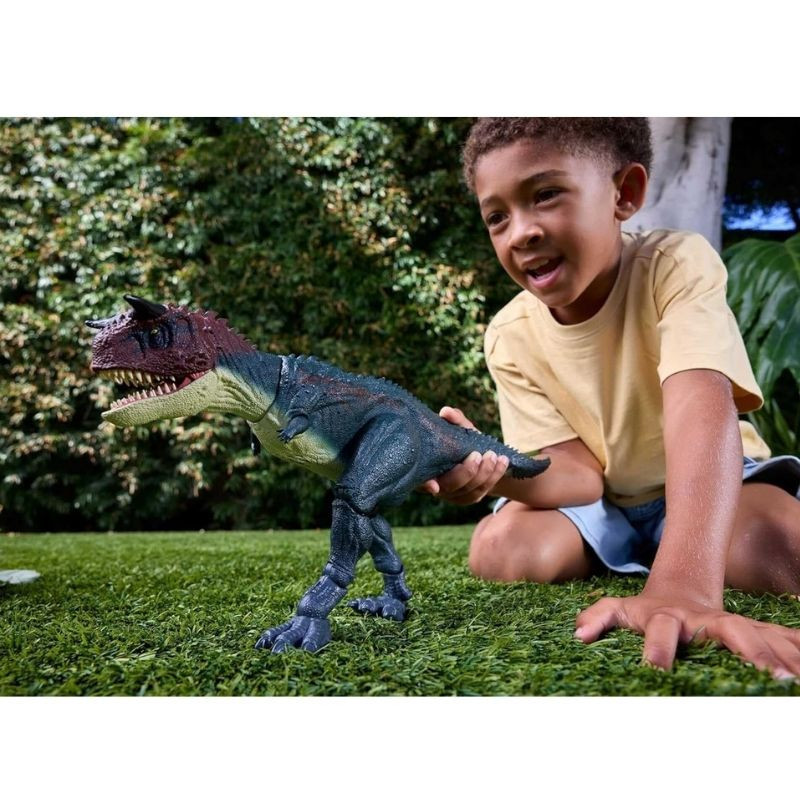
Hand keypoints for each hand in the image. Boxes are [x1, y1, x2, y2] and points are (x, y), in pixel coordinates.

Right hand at [417, 406, 508, 505]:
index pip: (421, 481)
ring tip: (494, 455)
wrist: (478, 455)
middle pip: (450, 486)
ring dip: (485, 473)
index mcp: (426, 469)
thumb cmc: (461, 440)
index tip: (434, 486)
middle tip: (478, 454)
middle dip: (467, 472)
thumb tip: (446, 411)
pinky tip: (502, 462)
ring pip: (469, 491)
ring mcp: (452, 495)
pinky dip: (494, 476)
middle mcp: (437, 485)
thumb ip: (453, 420)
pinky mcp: (468, 498)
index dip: (425, 485)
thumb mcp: (458, 429)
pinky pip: (482, 491)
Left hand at [575, 589, 799, 680]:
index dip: (657, 648)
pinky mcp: (753, 631)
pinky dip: (796, 649)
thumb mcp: (618, 608)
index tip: (656, 669)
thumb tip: (578, 635)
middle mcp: (704, 620)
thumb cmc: (646, 611)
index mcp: (666, 617)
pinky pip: (783, 637)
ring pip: (763, 634)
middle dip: (749, 650)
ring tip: (796, 679)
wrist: (680, 592)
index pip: (662, 630)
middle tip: (771, 676)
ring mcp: (731, 623)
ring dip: (782, 653)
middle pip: (729, 629)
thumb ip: (597, 617)